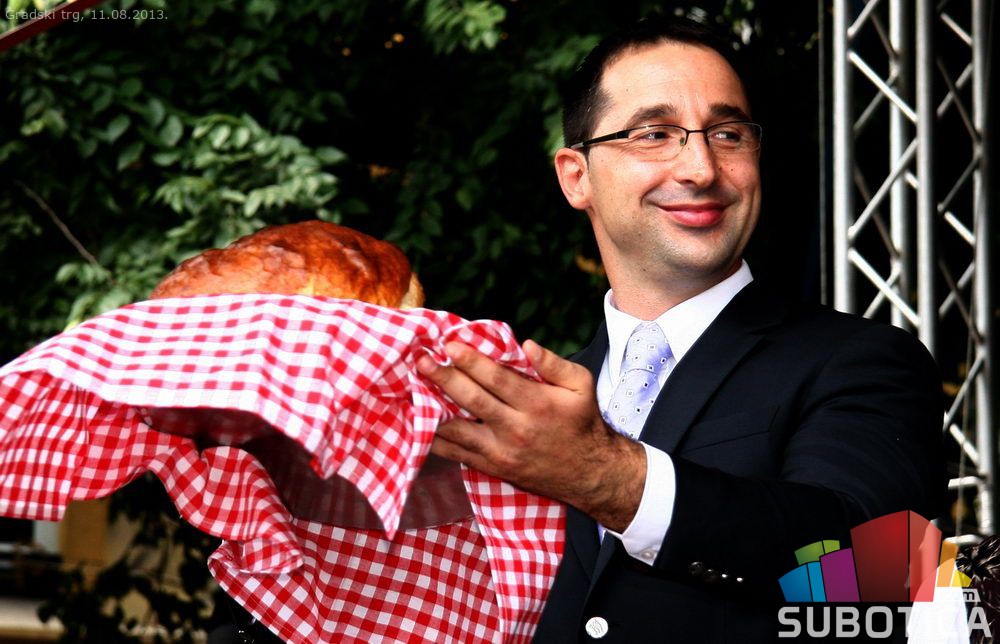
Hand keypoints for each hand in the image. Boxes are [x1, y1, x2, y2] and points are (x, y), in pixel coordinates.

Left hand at [415, 339, 645, 530]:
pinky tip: (419, 423)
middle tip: (421, 360)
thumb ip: (554, 364)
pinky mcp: (493, 468)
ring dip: (432, 408)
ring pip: (459, 429)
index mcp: (537, 404)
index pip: (496, 379)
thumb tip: (527, 345)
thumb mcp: (581, 385)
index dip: (470, 361)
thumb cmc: (582, 421)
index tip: (449, 345)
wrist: (589, 473)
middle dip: (443, 378)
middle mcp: (516, 429)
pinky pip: (458, 454)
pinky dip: (436, 439)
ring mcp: (501, 452)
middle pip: (472, 400)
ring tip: (413, 388)